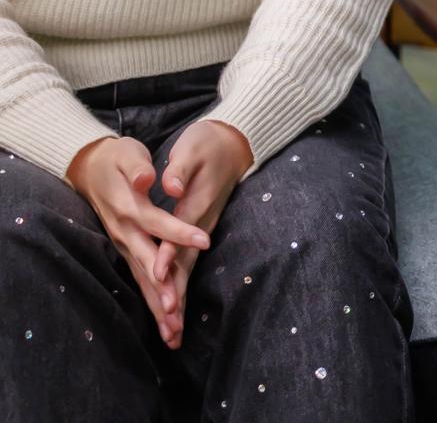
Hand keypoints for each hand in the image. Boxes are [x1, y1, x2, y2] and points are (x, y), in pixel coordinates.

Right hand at [65, 137, 211, 348]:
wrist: (93, 166)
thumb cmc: (117, 158)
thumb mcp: (128, 155)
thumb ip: (138, 168)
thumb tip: (147, 179)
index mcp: (130, 209)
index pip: (158, 223)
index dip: (179, 233)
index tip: (205, 241)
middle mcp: (125, 233)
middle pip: (147, 266)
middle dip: (163, 291)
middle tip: (177, 316)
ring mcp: (125, 245)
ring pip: (143, 280)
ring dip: (157, 307)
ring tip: (172, 335)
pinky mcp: (128, 250)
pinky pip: (142, 280)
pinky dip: (152, 301)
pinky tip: (165, 323)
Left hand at [152, 121, 252, 337]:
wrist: (235, 144)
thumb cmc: (209, 143)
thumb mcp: (193, 147)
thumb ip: (180, 167)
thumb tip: (168, 181)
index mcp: (195, 203)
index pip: (179, 233)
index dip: (169, 253)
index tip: (160, 275)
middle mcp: (199, 223)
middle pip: (186, 264)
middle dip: (177, 296)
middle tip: (171, 329)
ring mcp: (200, 230)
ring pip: (188, 271)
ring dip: (180, 303)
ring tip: (174, 334)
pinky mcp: (198, 234)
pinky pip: (188, 267)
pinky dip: (181, 291)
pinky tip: (175, 312)